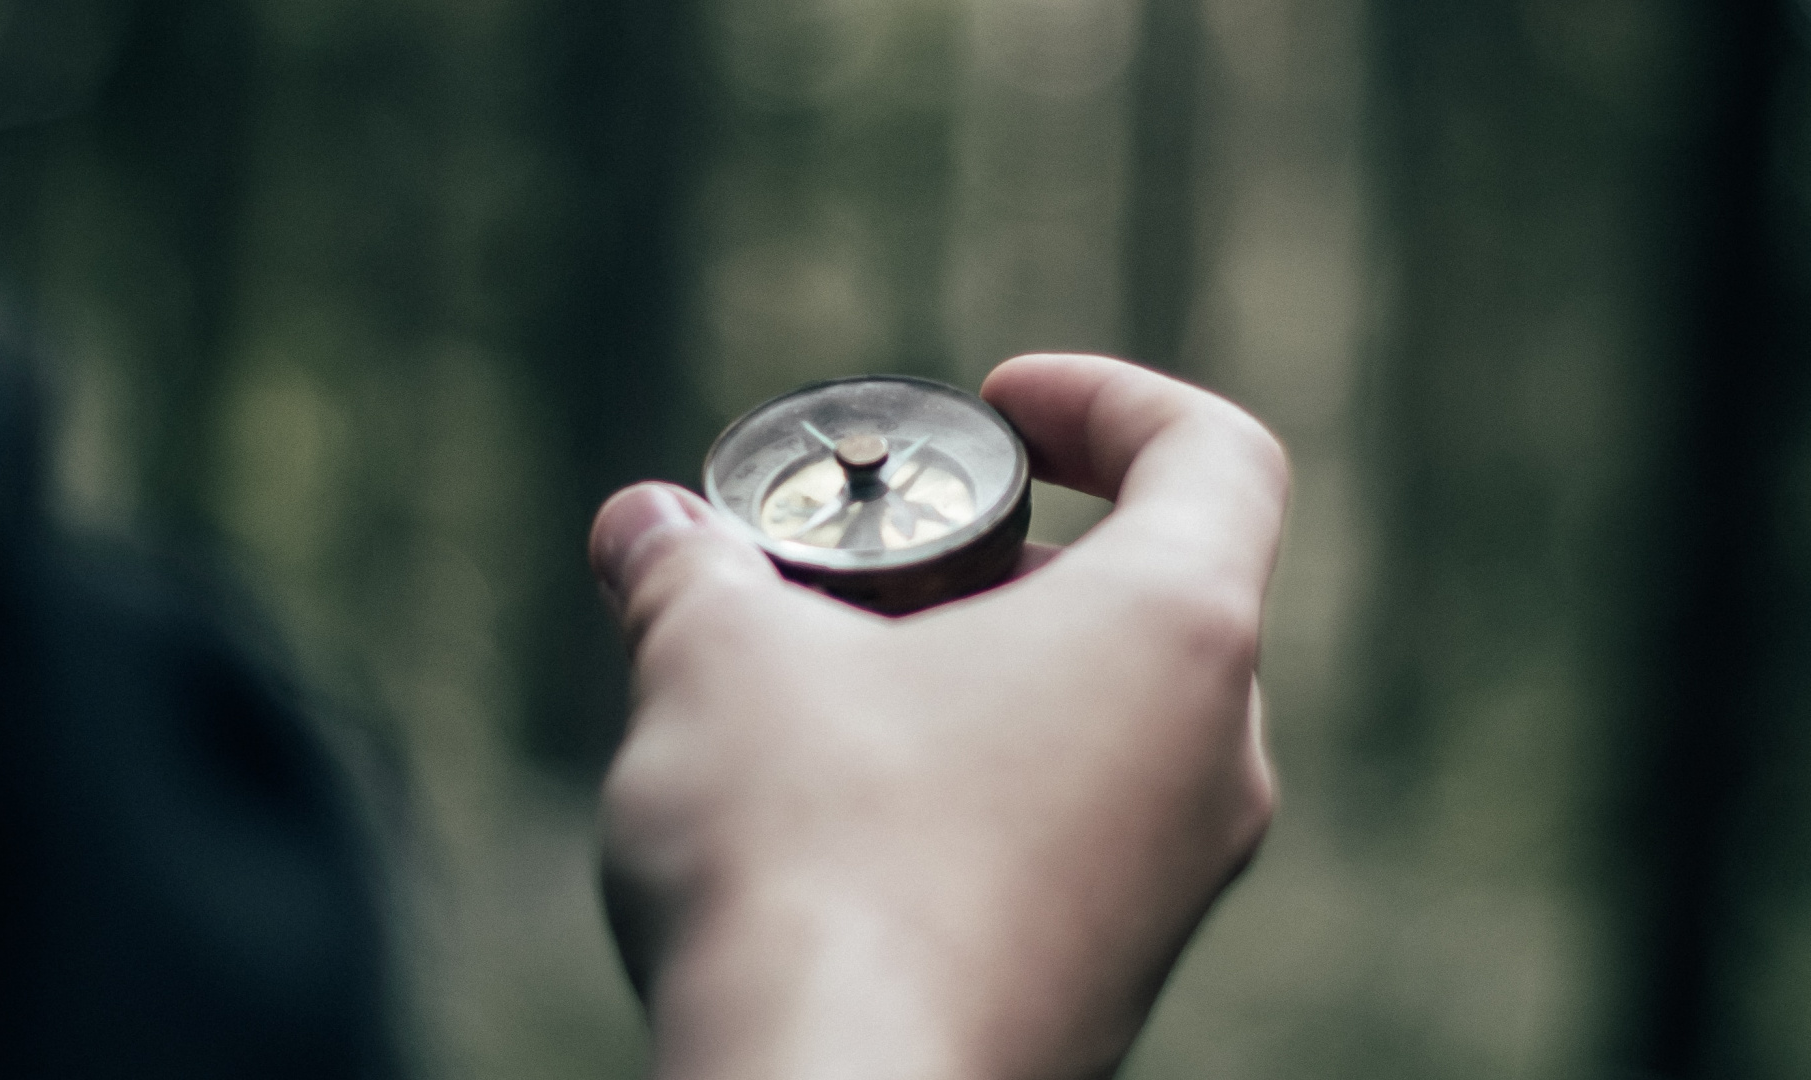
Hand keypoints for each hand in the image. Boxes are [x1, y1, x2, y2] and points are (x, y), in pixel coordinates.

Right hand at [589, 354, 1288, 1079]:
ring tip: (831, 692)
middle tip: (871, 569)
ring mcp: (1173, 885)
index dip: (1108, 399)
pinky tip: (841, 817)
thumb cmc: (809, 864)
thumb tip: (640, 528)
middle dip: (1001, 556)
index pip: (1214, 454)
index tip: (997, 408)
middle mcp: (1213, 763)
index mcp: (1172, 636)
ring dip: (980, 674)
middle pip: (1149, 592)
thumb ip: (688, 568)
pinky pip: (1073, 832)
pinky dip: (979, 782)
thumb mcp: (719, 664)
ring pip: (1106, 722)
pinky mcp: (1112, 978)